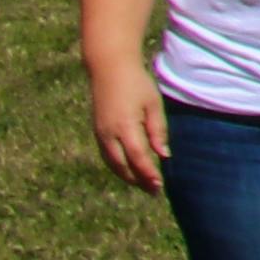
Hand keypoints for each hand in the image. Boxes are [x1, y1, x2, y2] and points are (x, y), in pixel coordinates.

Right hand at [87, 68, 168, 192]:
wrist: (109, 68)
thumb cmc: (136, 84)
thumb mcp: (153, 104)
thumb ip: (158, 130)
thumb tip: (163, 155)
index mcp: (124, 126)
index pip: (138, 157)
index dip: (148, 173)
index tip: (159, 185)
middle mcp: (108, 133)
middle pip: (122, 166)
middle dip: (138, 180)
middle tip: (154, 191)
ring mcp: (100, 133)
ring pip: (112, 163)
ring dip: (127, 176)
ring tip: (143, 184)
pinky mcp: (97, 131)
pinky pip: (106, 155)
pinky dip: (118, 166)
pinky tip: (129, 169)